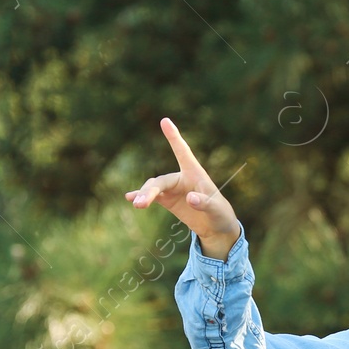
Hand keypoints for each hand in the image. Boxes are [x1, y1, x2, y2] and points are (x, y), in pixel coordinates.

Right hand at [126, 118, 241, 256]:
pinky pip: (151, 195)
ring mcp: (173, 188)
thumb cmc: (220, 214)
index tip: (165, 120)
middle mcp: (181, 178)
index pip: (183, 152)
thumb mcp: (216, 209)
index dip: (174, 137)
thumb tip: (190, 198)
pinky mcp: (167, 199)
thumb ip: (205, 203)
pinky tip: (129, 197)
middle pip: (161, 180)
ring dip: (144, 195)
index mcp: (195, 174)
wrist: (216, 227)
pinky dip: (140, 195)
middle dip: (149, 190)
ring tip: (137, 205)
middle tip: (140, 203)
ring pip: (153, 187)